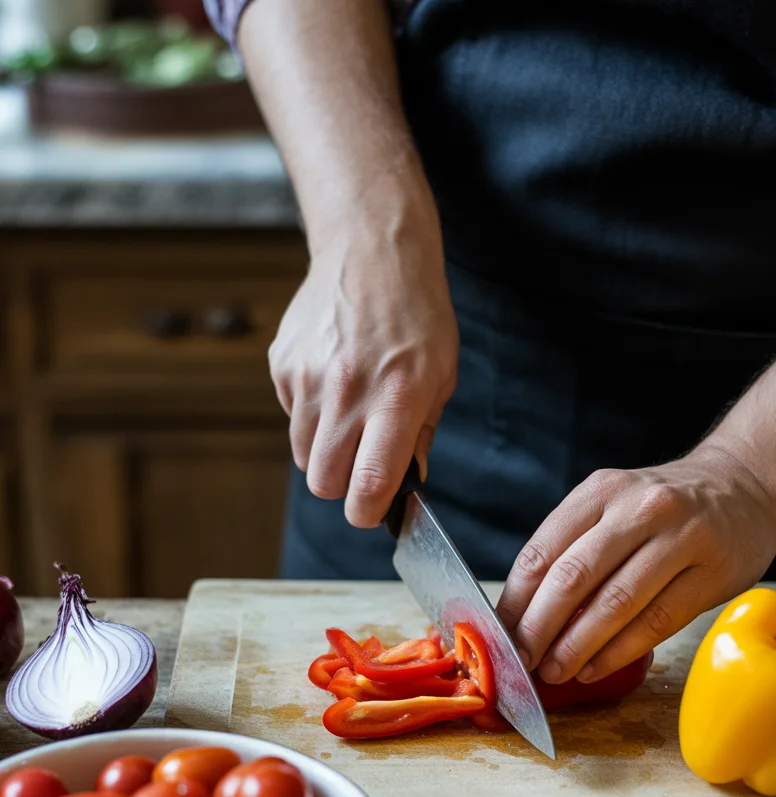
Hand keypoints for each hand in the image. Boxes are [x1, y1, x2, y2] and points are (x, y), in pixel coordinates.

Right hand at [269, 209, 458, 527]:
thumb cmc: (417, 315)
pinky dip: (310, 415)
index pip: (369, 484)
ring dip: (325, 450)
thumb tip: (405, 483)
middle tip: (361, 464)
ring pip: (303, 454)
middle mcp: (347, 392)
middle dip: (342, 485)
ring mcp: (308, 377)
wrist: (372, 252)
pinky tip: (332, 382)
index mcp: (396, 399)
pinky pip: (290, 416)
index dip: (367, 512)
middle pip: (323, 482)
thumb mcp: (441, 375)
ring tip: (350, 416)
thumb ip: (421, 435)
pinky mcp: (283, 364)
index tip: (373, 510)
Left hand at [497, 445, 775, 683]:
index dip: (516, 601)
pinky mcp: (712, 573)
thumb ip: (573, 548)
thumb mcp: (614, 506)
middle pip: (573, 578)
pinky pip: (657, 622)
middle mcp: (640, 508)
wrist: (746, 487)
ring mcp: (681, 538)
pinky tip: (596, 668)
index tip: (499, 635)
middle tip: (522, 662)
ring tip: (555, 672)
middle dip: (539, 629)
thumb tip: (521, 615)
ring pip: (615, 603)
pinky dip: (619, 652)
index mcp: (602, 491)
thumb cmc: (664, 509)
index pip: (543, 551)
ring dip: (577, 646)